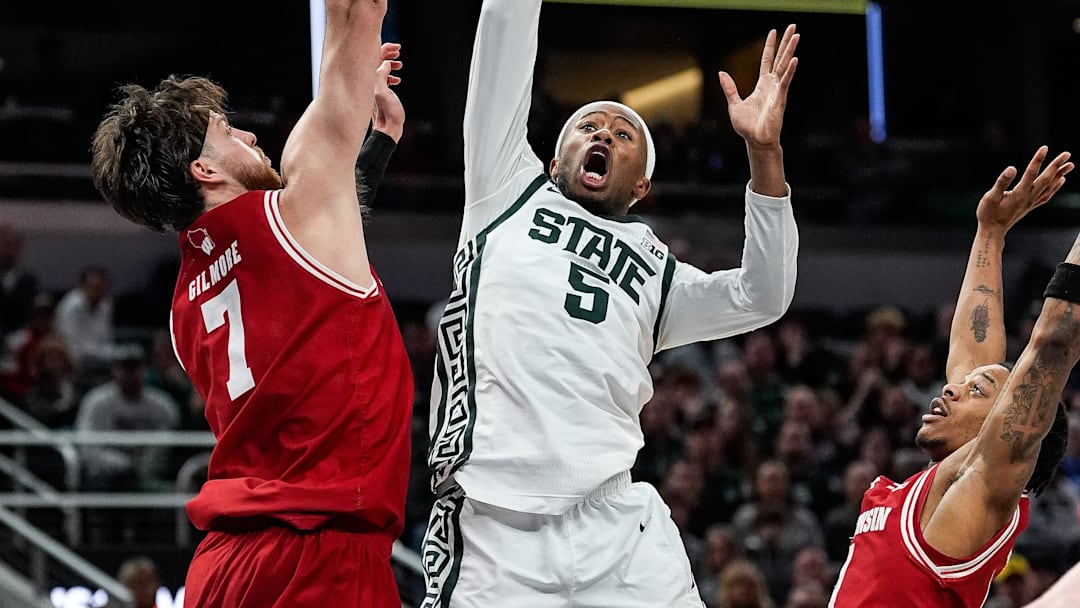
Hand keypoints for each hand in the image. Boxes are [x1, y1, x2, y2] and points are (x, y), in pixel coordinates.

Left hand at [373, 42, 404, 141]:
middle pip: (375, 60)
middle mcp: (369, 81)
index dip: (385, 48)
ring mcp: (373, 86)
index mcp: (369, 78)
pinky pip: (383, 78)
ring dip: (390, 63)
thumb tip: (385, 64)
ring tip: (400, 65)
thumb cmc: (386, 113)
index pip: (373, 56)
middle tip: (398, 52)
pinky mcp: (379, 93)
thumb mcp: (382, 92)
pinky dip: (390, 75)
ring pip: (380, 68)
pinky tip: (397, 79)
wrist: (388, 129)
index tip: (397, 47)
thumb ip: (381, 75)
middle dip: (387, 53)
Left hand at [719, 25, 799, 149]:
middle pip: (780, 58)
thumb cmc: (747, 126)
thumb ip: (729, 88)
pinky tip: (794, 60)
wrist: (756, 140)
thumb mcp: (734, 104)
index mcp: (762, 85)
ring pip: (785, 66)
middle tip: (793, 27)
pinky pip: (785, 82)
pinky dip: (789, 71)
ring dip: (790, 51)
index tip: (774, 32)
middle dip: (786, 43)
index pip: (767, 60)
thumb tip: (721, 73)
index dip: (770, 46)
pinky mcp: (780, 99)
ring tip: (797, 36)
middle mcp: (772, 85)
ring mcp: (777, 90)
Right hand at [977, 146, 1072, 230]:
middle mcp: (1028, 197)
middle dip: (1056, 165)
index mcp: (1019, 193)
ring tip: (1070, 165)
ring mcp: (1031, 202)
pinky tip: (1061, 181)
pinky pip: (1047, 195)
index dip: (1038, 160)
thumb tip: (1012, 168)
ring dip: (1060, 175)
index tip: (1045, 148)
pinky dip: (1055, 187)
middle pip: (1046, 179)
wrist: (993, 231)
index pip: (1031, 173)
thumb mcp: (990, 197)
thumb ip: (1001, 182)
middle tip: (1067, 154)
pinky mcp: (1030, 206)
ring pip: (1049, 187)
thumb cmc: (988, 214)